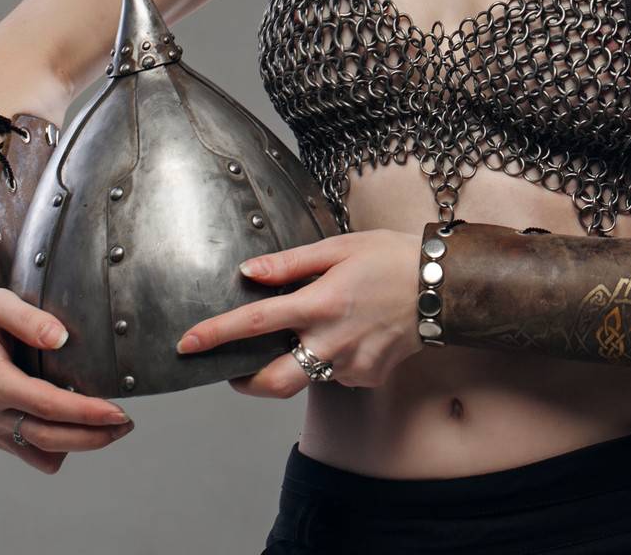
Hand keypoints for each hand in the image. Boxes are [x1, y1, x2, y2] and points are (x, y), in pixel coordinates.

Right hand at [0, 281, 135, 472]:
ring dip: (79, 444)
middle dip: (93, 436)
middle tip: (126, 423)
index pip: (48, 406)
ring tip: (108, 424)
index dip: (86, 412)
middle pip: (50, 439)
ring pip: (44, 454)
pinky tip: (75, 422)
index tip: (118, 412)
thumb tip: (61, 338)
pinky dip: (59, 445)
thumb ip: (29, 319)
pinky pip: (33, 453)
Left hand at [176, 229, 422, 397]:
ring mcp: (351, 365)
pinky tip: (346, 334)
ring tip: (302, 334)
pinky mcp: (367, 377)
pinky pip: (335, 376)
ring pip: (304, 379)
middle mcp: (332, 340)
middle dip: (243, 382)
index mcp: (320, 303)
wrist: (443, 286)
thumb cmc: (391, 258)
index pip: (255, 323)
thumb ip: (290, 264)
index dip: (216, 334)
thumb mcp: (338, 247)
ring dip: (291, 363)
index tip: (187, 344)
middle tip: (232, 370)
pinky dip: (329, 359)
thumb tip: (249, 273)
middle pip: (272, 382)